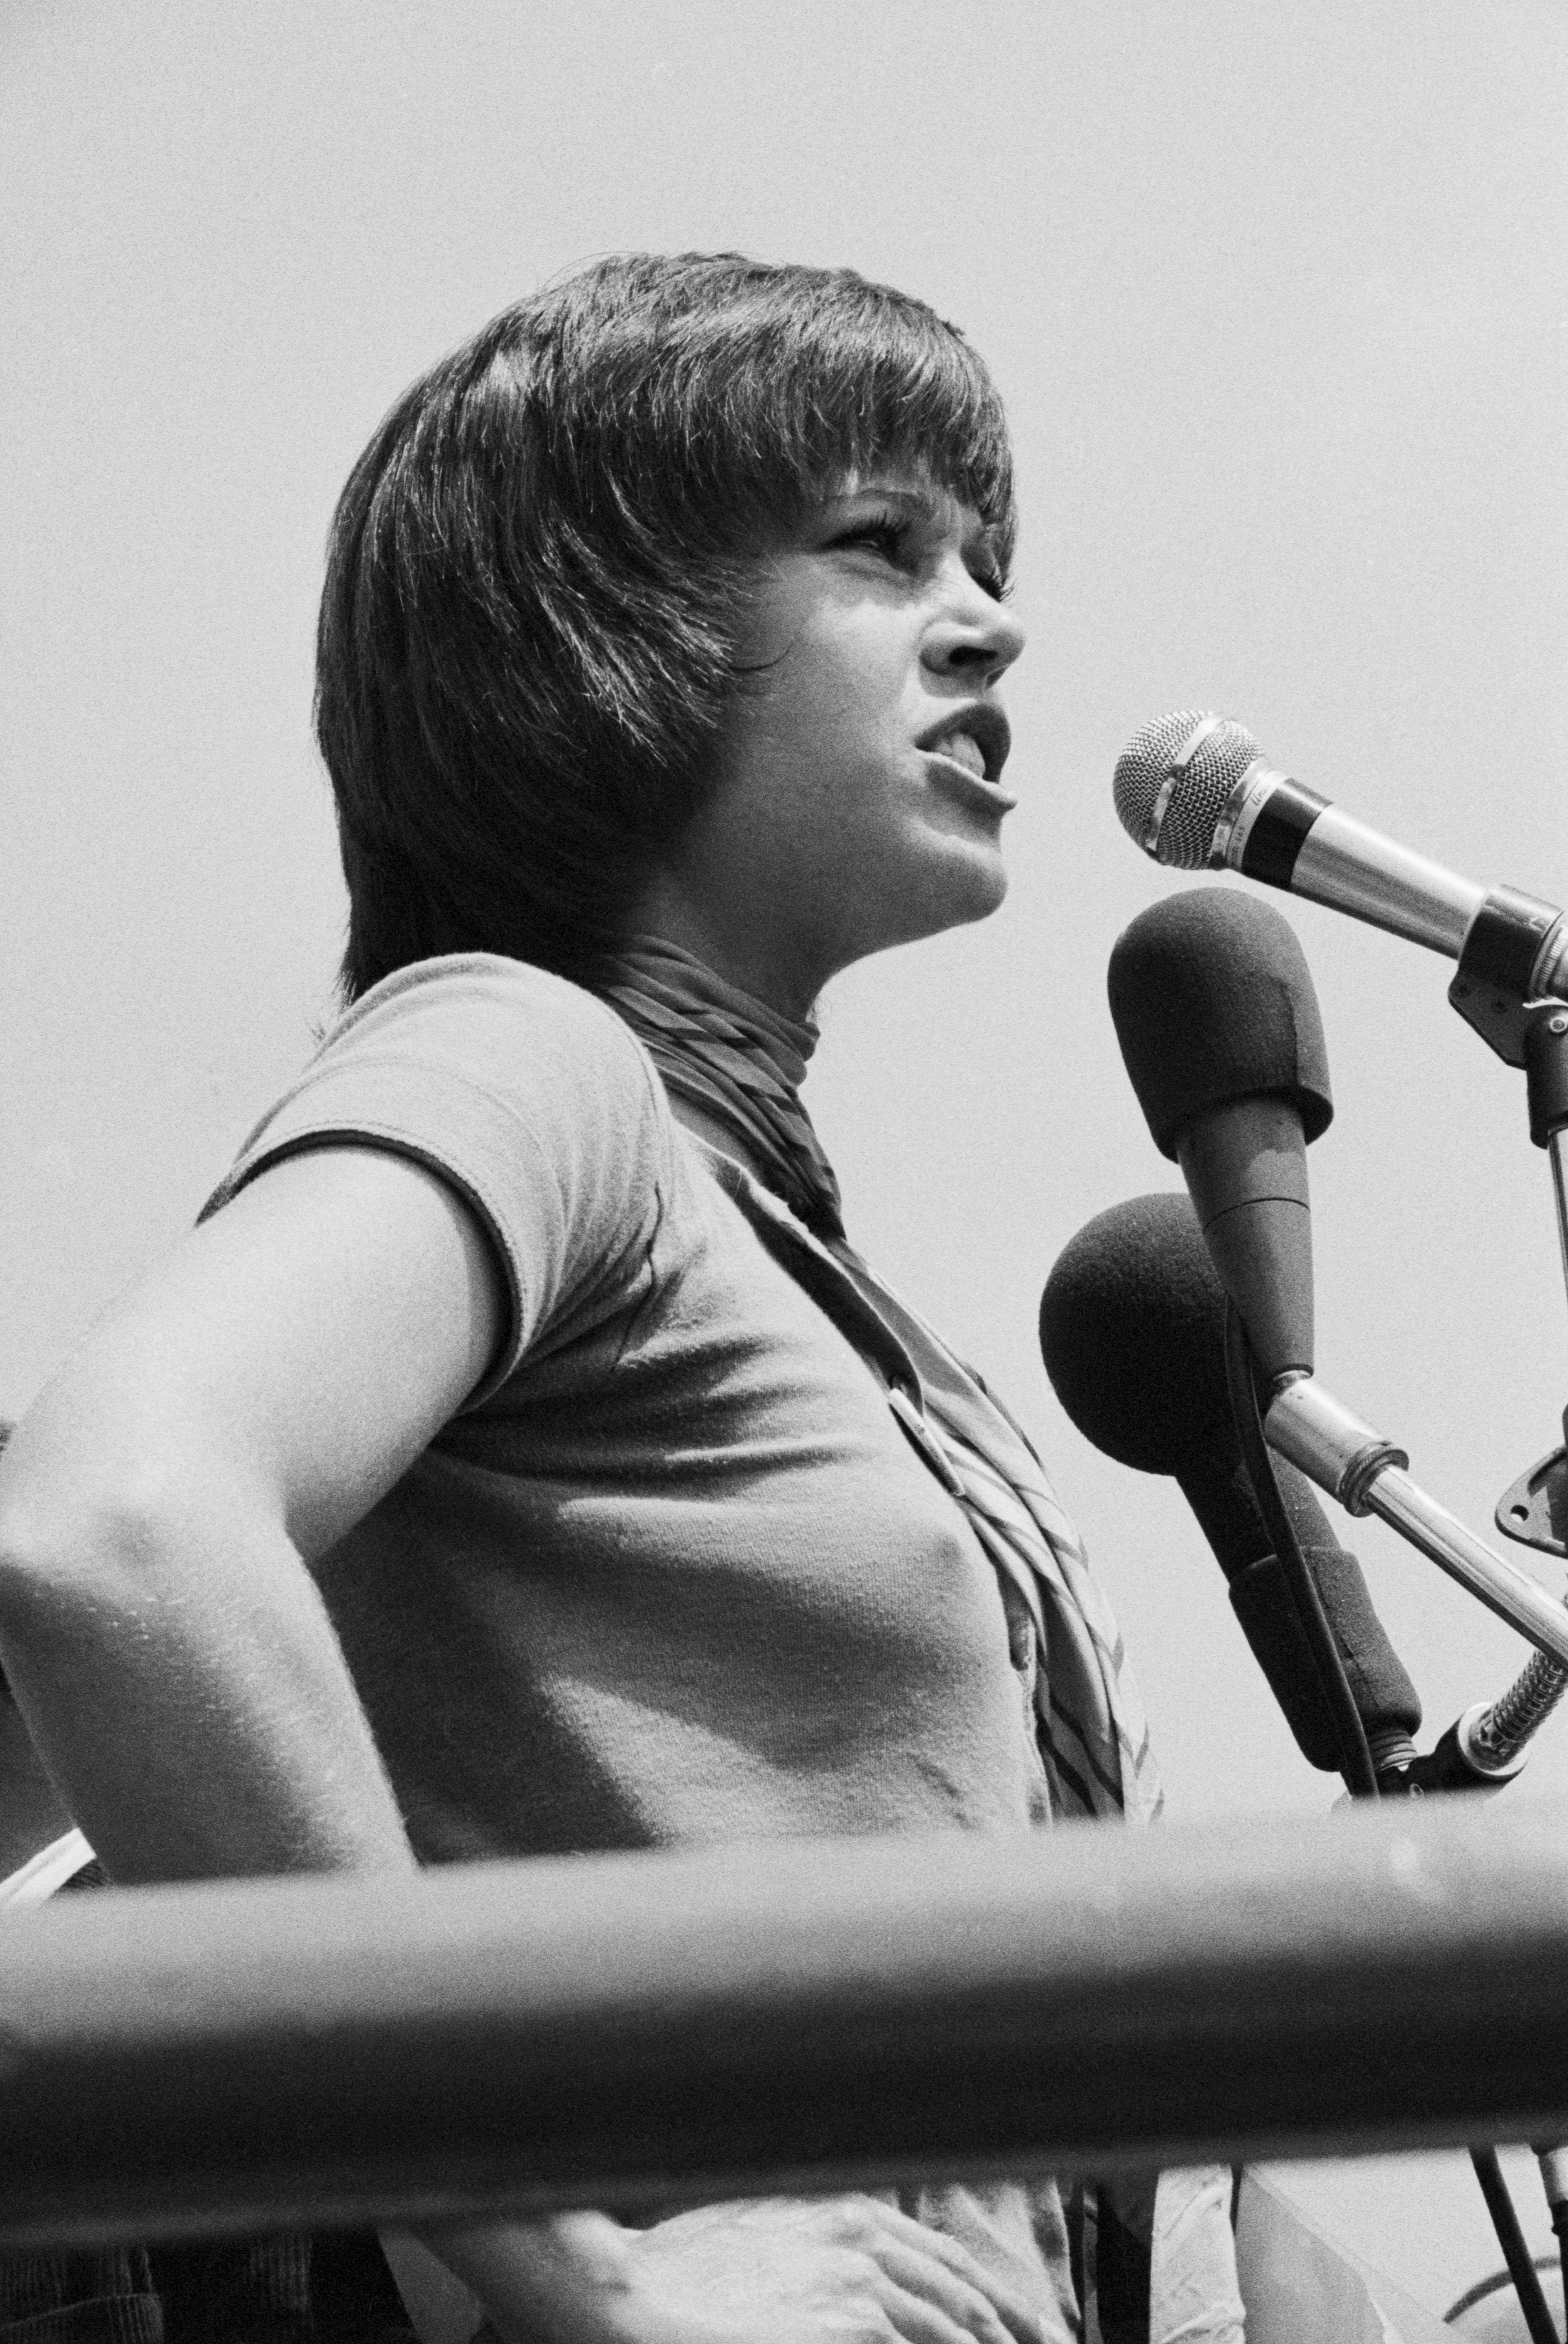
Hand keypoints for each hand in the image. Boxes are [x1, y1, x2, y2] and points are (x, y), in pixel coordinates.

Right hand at [570, 2194, 1055, 2343]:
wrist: (632, 2304)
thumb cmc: (674, 2275)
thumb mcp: (756, 2230)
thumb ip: (813, 2242)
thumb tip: (854, 2267)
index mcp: (844, 2209)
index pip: (944, 2258)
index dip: (993, 2300)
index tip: (1030, 2331)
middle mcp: (862, 2237)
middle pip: (963, 2294)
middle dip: (1011, 2332)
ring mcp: (861, 2284)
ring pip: (953, 2329)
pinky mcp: (854, 2327)